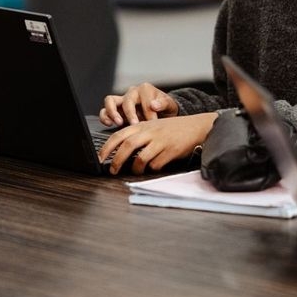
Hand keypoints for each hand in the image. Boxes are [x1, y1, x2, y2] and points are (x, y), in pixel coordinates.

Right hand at [99, 82, 179, 126]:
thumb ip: (163, 104)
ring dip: (113, 112)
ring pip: (110, 100)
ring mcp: (122, 100)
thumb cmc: (165, 108)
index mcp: (145, 89)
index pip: (144, 100)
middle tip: (136, 125)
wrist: (162, 112)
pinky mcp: (116, 109)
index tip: (152, 124)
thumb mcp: (169, 105)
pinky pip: (105, 110)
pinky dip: (105, 116)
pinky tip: (109, 124)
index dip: (148, 113)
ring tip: (119, 122)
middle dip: (131, 113)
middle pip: (127, 100)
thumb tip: (154, 105)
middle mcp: (132, 92)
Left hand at [99, 112, 215, 174]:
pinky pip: (156, 164)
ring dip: (135, 168)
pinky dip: (151, 169)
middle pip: (127, 146)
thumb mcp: (152, 127)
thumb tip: (119, 151)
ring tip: (134, 171)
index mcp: (143, 125)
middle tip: (112, 170)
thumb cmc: (172, 129)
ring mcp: (161, 141)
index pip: (119, 135)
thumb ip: (138, 135)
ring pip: (141, 158)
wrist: (196, 127)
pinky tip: (153, 168)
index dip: (107, 148)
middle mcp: (150, 131)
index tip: (100, 158)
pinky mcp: (171, 151)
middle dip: (117, 161)